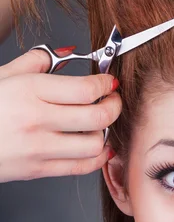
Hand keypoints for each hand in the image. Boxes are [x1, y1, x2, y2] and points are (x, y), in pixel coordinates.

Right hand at [0, 47, 121, 182]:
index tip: (109, 83)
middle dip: (115, 106)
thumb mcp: (3, 75)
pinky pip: (81, 167)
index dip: (106, 85)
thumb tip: (69, 52)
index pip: (86, 89)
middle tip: (113, 100)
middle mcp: (36, 120)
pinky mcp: (39, 170)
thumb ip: (37, 61)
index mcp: (29, 91)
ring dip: (105, 132)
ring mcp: (38, 148)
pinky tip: (97, 146)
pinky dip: (98, 157)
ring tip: (101, 123)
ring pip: (94, 144)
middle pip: (97, 116)